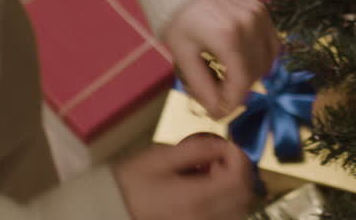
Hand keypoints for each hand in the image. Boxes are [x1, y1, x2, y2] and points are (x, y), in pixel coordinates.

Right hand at [114, 134, 255, 219]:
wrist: (112, 210)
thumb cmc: (131, 183)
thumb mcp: (161, 157)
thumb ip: (196, 149)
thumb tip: (224, 144)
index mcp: (195, 199)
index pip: (238, 180)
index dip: (239, 159)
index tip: (227, 146)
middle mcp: (204, 218)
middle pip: (244, 197)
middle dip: (239, 172)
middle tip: (220, 157)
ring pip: (238, 211)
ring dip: (235, 189)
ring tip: (213, 174)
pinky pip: (224, 218)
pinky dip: (227, 203)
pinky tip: (209, 191)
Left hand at [162, 0, 279, 116]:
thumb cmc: (178, 17)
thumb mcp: (182, 54)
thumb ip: (201, 85)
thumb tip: (217, 111)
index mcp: (227, 37)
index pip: (241, 82)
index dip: (232, 102)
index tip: (218, 112)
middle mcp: (249, 26)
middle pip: (255, 73)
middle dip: (238, 90)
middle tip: (218, 94)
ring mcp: (260, 15)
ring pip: (267, 61)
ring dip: (251, 75)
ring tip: (228, 76)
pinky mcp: (263, 10)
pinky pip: (272, 43)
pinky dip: (262, 57)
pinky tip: (243, 60)